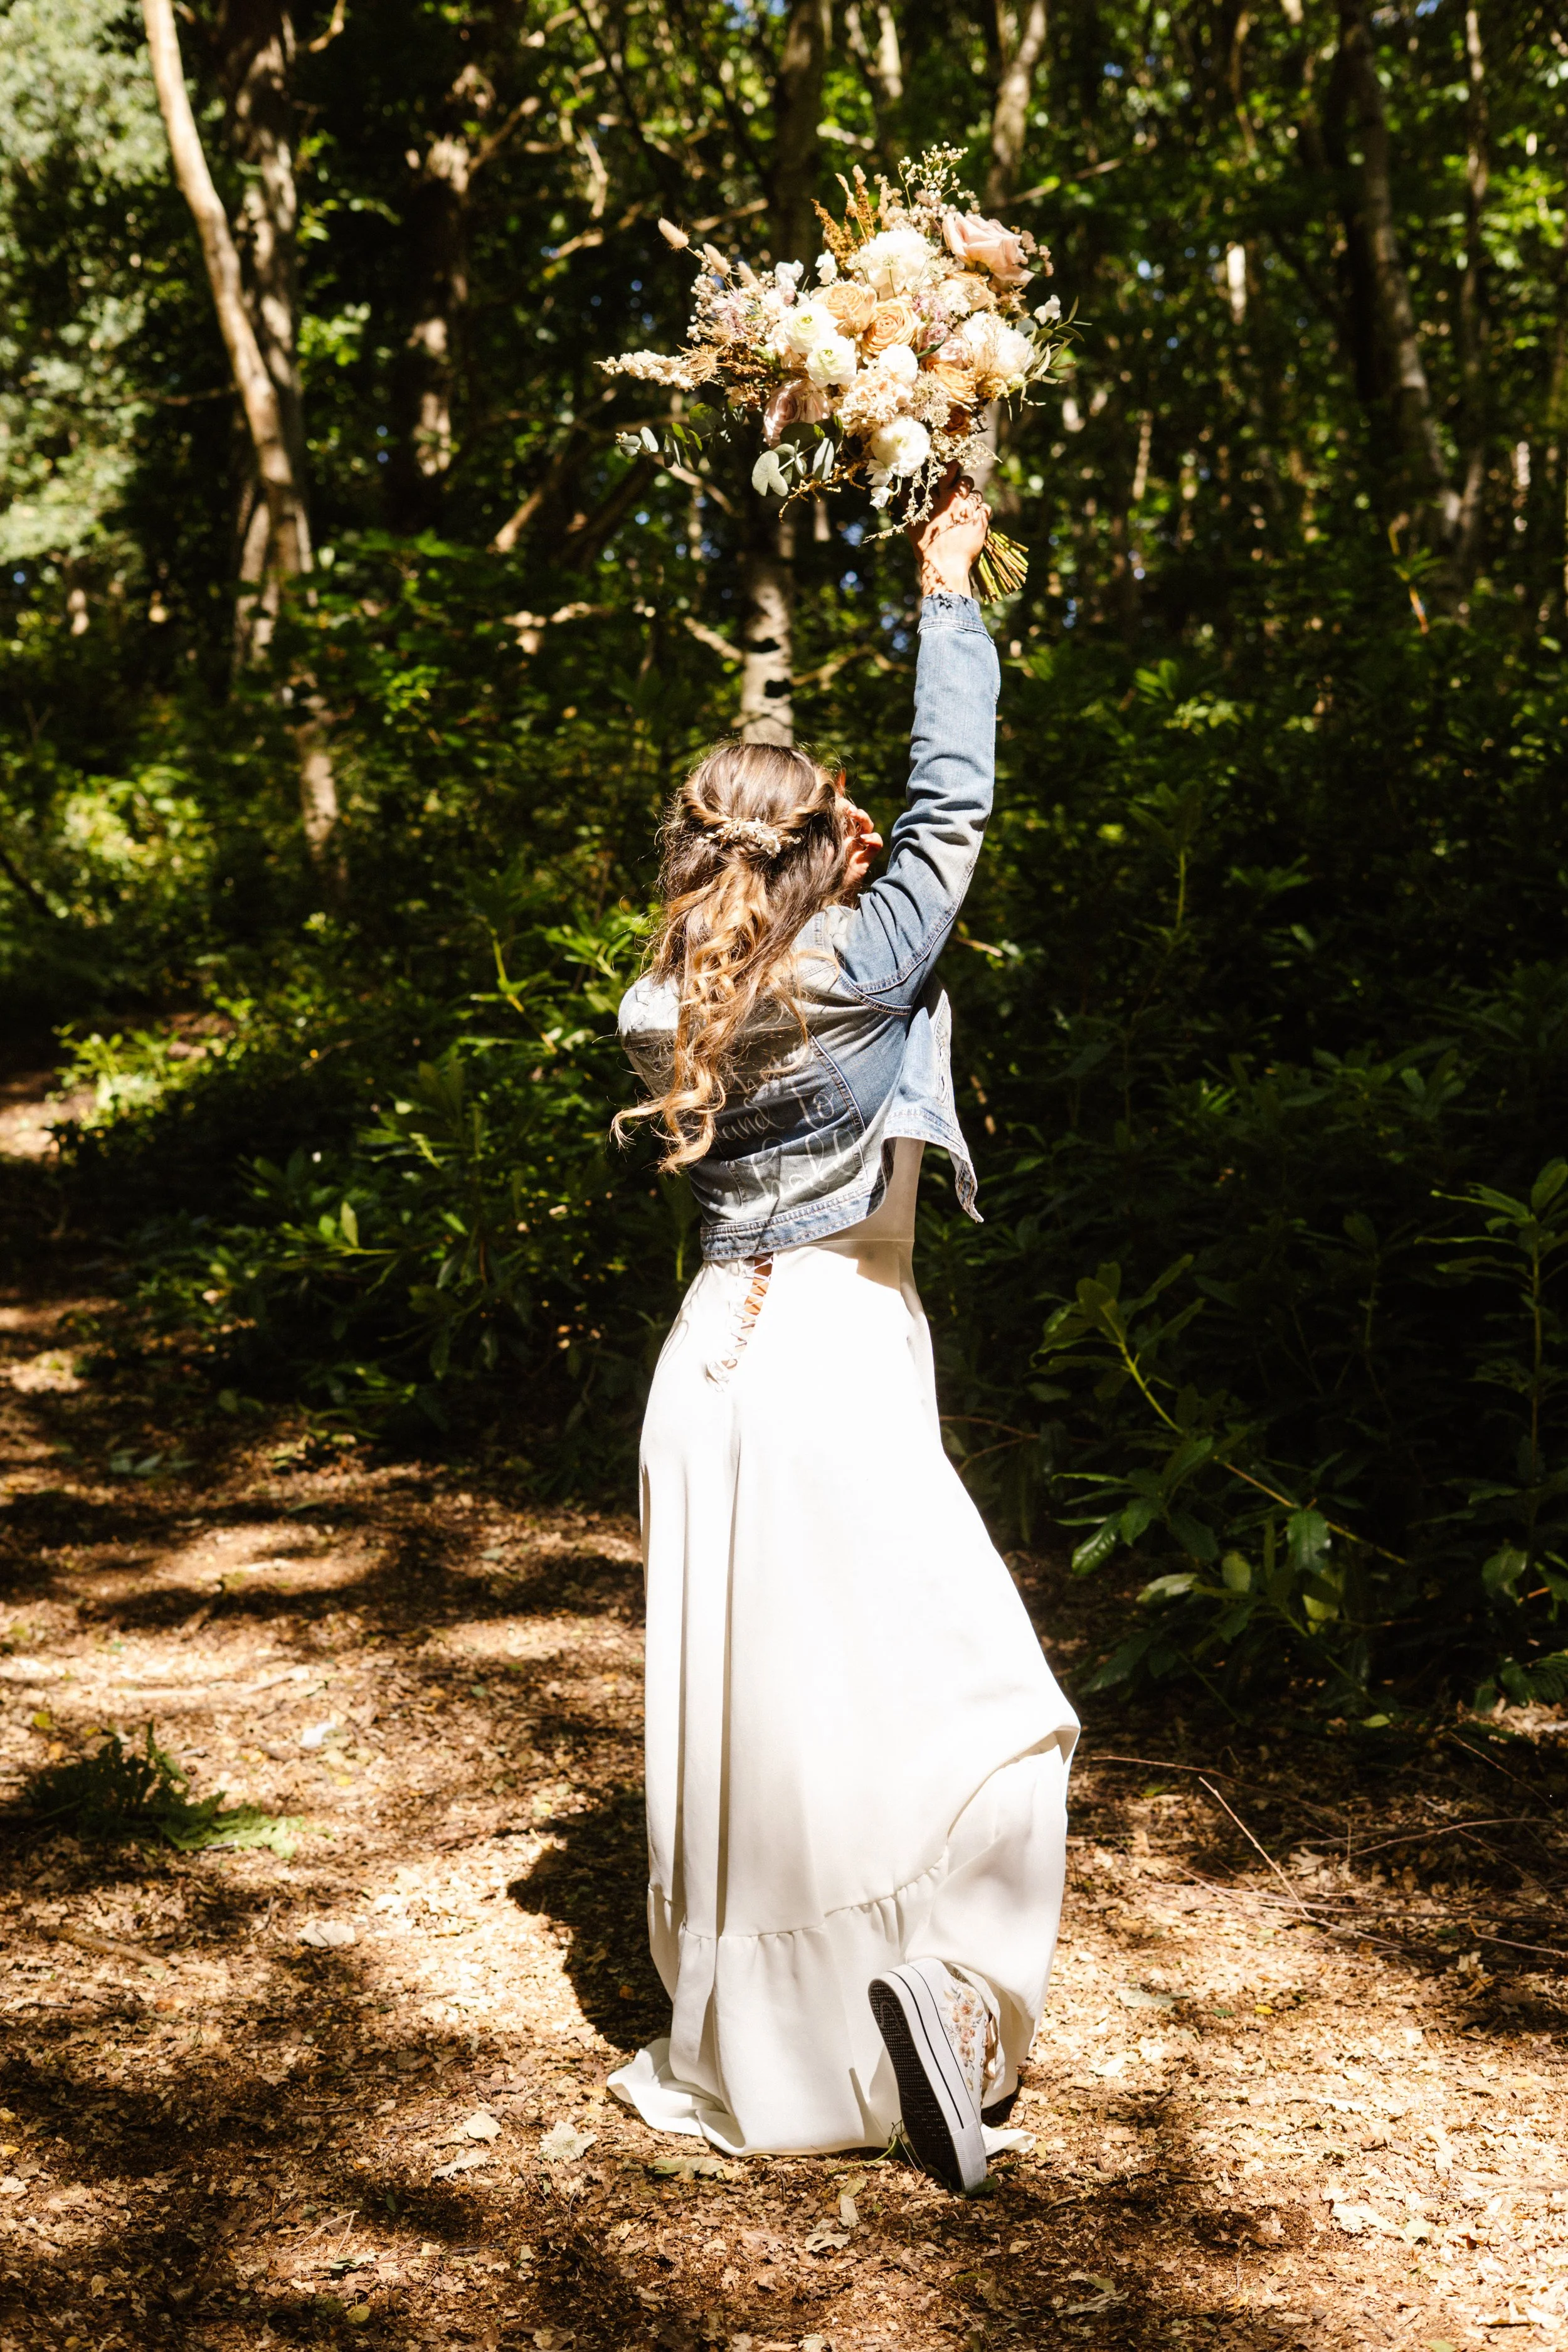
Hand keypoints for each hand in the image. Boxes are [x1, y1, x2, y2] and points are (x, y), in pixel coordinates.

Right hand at [907, 469, 989, 597]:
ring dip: (973, 501)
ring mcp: (969, 509)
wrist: (945, 567)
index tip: (954, 468)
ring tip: (968, 513)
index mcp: (938, 498)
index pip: (948, 471)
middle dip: (966, 483)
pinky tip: (975, 522)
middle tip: (964, 492)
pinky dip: (982, 513)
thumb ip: (909, 505)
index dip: (952, 467)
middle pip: (966, 480)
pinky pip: (986, 508)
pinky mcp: (981, 520)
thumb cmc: (926, 548)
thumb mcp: (913, 525)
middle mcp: (954, 500)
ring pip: (977, 494)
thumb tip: (900, 490)